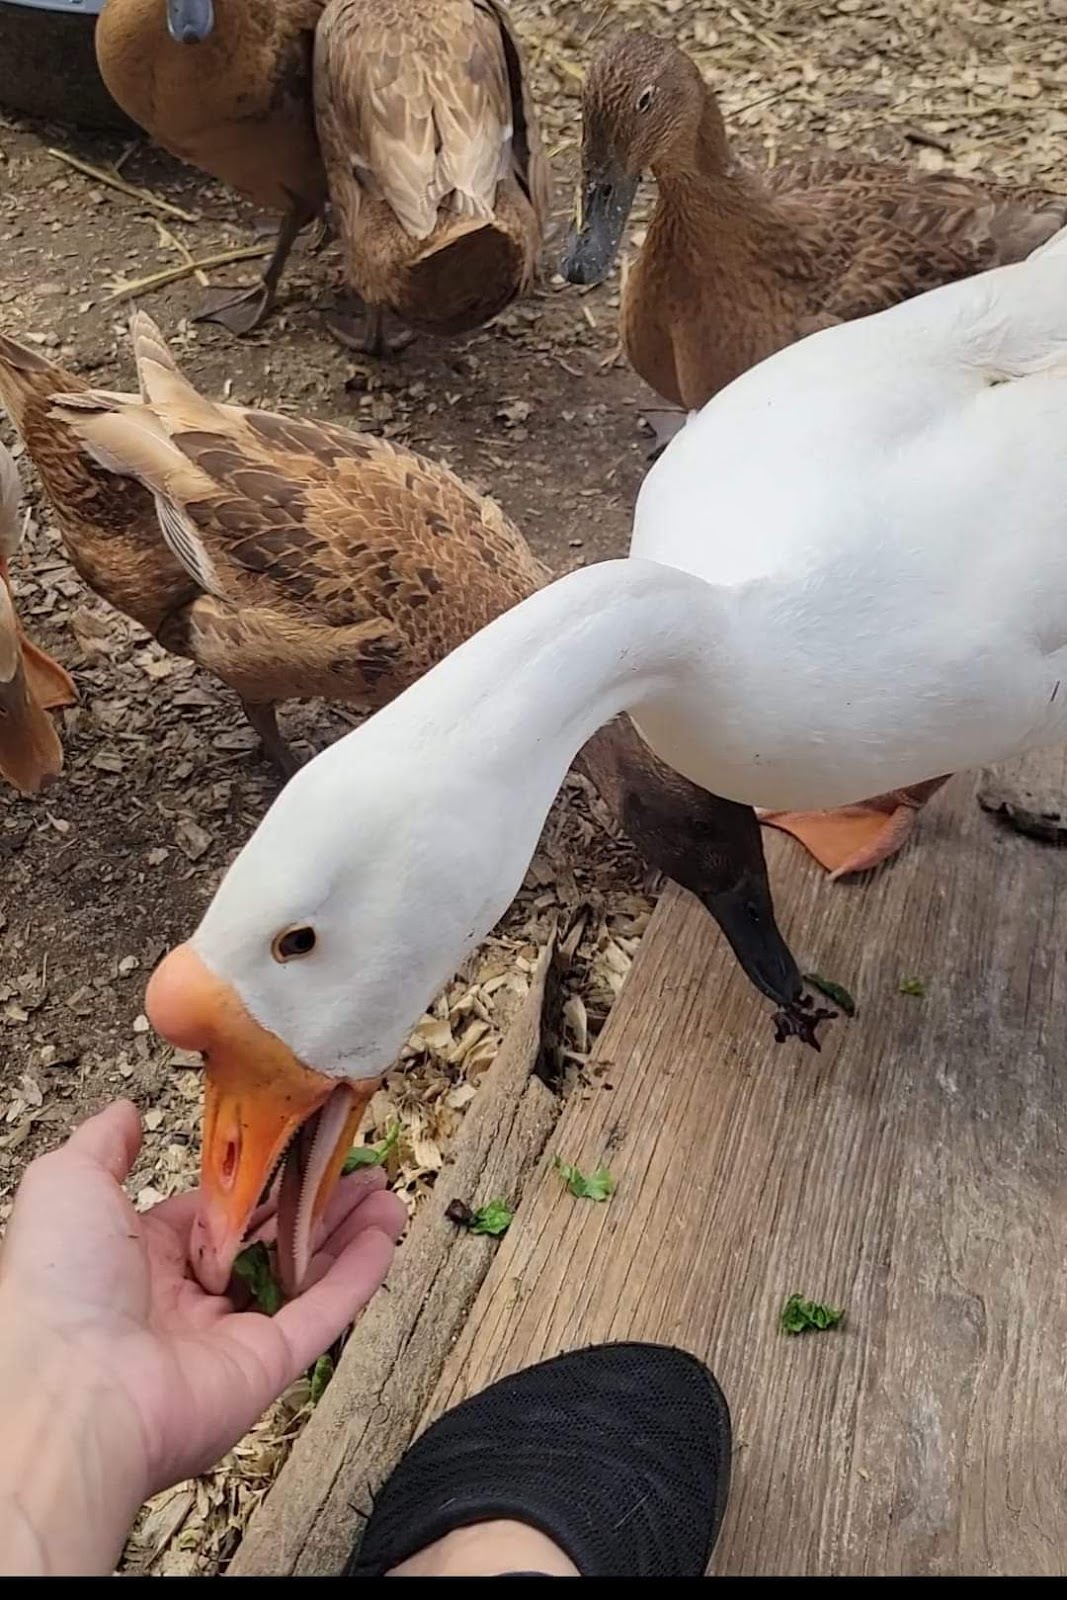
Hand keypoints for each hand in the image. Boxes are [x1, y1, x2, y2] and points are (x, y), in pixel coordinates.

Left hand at [0, 1100, 404, 1572]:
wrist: (68, 1388)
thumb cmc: (58, 1285)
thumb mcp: (68, 1185)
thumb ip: (104, 1145)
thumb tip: (127, 1112)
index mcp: (144, 1258)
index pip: (215, 1210)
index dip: (258, 1176)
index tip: (295, 1142)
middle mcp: (189, 1298)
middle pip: (270, 1240)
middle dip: (316, 1201)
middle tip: (358, 1167)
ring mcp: (231, 1335)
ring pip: (304, 1274)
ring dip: (348, 1231)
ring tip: (386, 1191)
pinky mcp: (265, 1366)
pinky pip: (322, 1314)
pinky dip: (358, 1275)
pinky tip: (385, 1233)